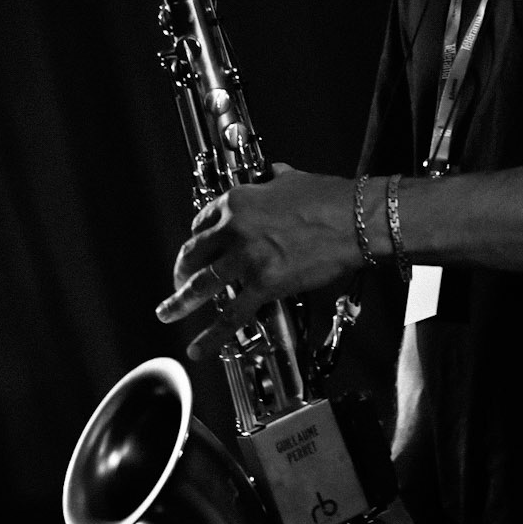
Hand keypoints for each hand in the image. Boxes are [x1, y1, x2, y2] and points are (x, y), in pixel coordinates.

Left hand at [155, 166, 364, 361]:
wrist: (356, 220)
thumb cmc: (330, 198)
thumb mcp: (293, 178)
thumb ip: (273, 180)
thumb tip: (271, 175)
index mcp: (237, 201)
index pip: (202, 221)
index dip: (198, 236)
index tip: (199, 246)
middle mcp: (234, 229)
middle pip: (193, 253)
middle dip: (181, 269)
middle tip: (177, 281)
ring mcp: (247, 259)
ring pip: (201, 285)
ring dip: (179, 302)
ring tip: (166, 313)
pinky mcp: (264, 285)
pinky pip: (232, 315)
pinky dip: (212, 336)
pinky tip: (198, 348)